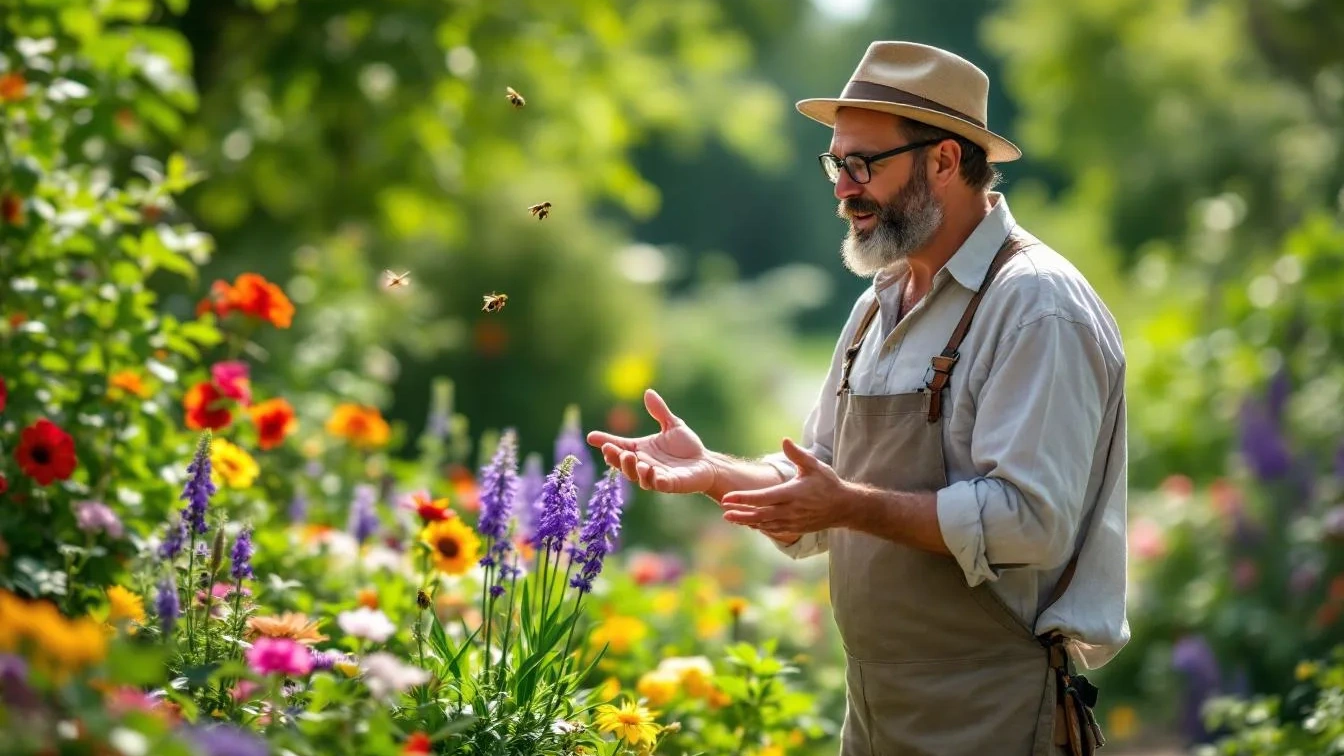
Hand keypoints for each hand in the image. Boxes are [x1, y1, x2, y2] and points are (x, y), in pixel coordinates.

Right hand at [587, 389, 719, 494]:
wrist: (706, 463)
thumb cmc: (687, 447)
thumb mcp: (673, 425)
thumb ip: (659, 411)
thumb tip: (648, 392)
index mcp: (641, 450)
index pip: (619, 446)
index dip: (605, 442)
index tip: (592, 437)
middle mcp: (644, 465)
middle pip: (623, 465)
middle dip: (615, 458)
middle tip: (611, 450)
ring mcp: (655, 476)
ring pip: (638, 477)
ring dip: (633, 469)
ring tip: (633, 458)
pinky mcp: (670, 484)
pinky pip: (659, 484)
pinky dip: (655, 480)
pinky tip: (652, 472)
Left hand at [719, 438, 850, 533]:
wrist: (844, 507)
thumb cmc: (827, 483)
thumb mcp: (814, 466)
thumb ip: (798, 454)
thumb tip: (784, 440)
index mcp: (793, 493)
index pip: (763, 497)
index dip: (744, 498)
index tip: (727, 498)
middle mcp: (791, 510)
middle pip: (760, 514)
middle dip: (741, 514)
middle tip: (724, 512)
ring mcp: (792, 522)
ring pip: (765, 524)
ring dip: (747, 521)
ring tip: (730, 518)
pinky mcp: (795, 529)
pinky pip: (773, 529)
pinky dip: (759, 526)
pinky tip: (748, 522)